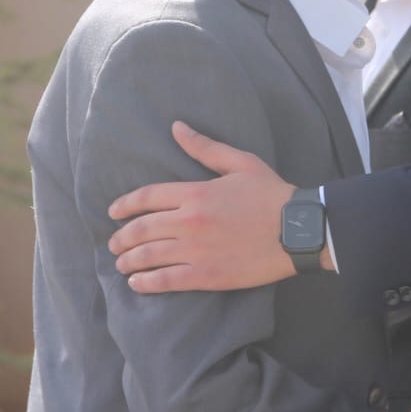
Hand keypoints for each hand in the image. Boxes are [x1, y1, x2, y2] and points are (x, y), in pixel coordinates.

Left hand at [107, 122, 300, 291]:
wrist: (298, 230)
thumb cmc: (271, 194)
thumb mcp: (239, 162)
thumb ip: (204, 147)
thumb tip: (177, 127)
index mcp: (195, 192)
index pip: (147, 197)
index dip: (124, 205)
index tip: (113, 212)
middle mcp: (189, 222)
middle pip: (142, 229)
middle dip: (122, 238)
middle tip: (114, 244)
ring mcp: (196, 251)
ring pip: (149, 256)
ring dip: (129, 261)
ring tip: (121, 264)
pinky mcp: (207, 276)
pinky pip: (166, 281)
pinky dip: (147, 283)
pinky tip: (137, 283)